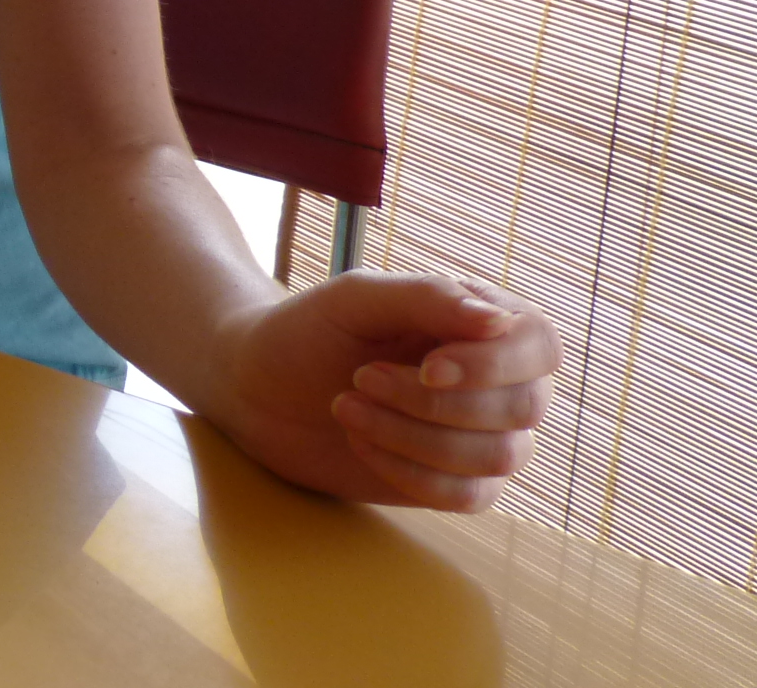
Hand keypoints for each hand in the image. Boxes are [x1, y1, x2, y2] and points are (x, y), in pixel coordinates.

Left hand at [214, 272, 560, 510]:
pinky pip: (471, 496)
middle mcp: (495, 378)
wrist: (255, 387)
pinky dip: (412, 474)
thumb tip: (500, 319)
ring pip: (500, 457)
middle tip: (360, 378)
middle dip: (436, 403)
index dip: (495, 364)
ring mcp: (480, 433)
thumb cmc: (307, 330)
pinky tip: (361, 443)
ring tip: (347, 406)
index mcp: (480, 321)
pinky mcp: (455, 481)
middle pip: (525, 407)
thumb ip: (426, 297)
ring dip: (415, 438)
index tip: (428, 366)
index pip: (540, 343)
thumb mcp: (355, 298)